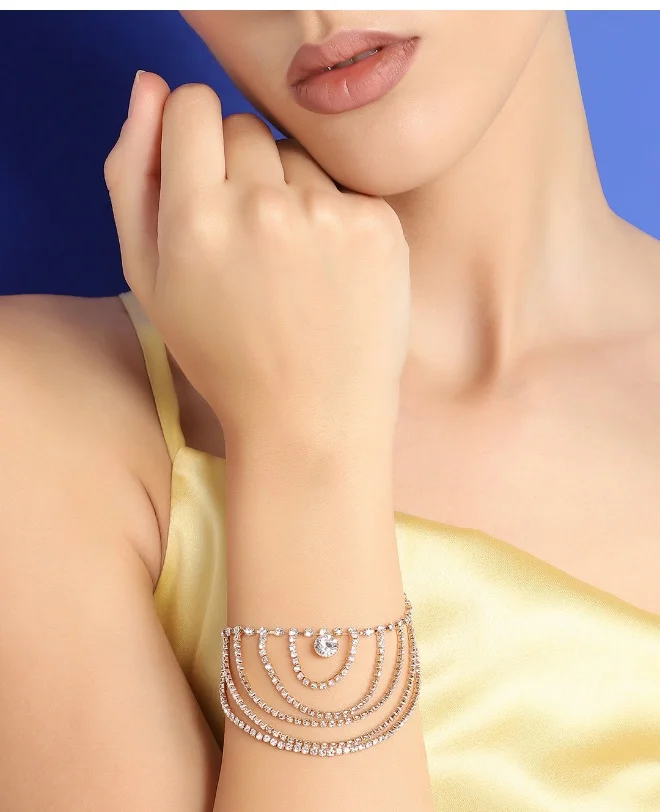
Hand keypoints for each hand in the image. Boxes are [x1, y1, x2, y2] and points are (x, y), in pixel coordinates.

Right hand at [104, 73, 411, 452]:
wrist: (311, 420)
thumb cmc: (224, 355)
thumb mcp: (150, 280)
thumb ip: (132, 176)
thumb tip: (150, 85)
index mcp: (195, 218)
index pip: (190, 105)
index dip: (193, 138)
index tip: (204, 179)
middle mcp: (262, 205)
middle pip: (245, 126)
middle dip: (240, 170)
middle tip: (250, 246)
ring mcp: (327, 214)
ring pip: (298, 154)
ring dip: (291, 191)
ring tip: (292, 267)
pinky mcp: (378, 224)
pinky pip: (345, 185)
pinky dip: (335, 218)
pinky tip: (330, 273)